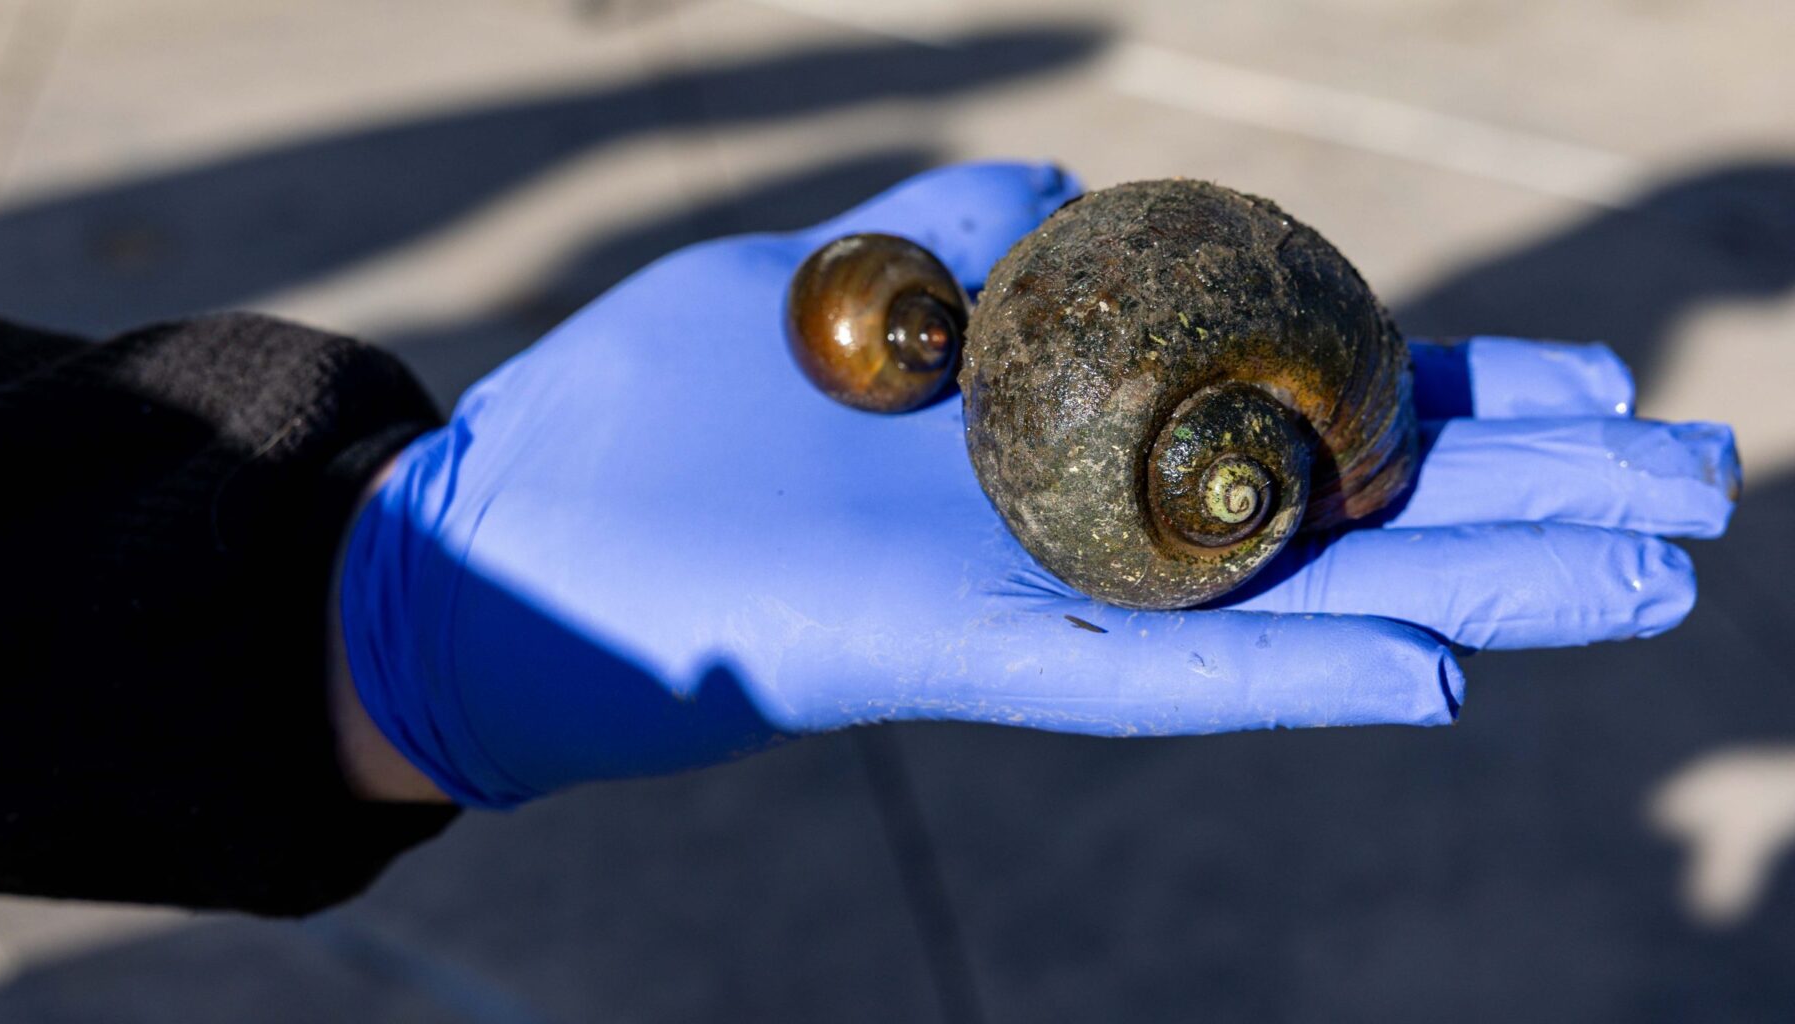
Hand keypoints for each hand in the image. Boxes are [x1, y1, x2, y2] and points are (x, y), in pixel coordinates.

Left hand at [337, 162, 1738, 806]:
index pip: (1280, 408)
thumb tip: (1071, 185)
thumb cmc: (654, 402)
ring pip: (1269, 606)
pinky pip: (1127, 676)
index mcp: (1052, 427)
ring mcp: (1007, 595)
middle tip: (1698, 499)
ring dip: (1462, 592)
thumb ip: (964, 240)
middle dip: (1509, 498)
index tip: (1596, 387)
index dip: (1442, 400)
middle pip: (1318, 510)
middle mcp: (1058, 522)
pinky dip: (1275, 679)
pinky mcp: (929, 652)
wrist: (492, 528)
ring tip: (1649, 586)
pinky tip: (1433, 676)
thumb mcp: (834, 283)